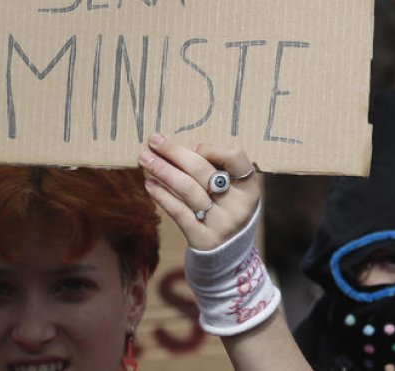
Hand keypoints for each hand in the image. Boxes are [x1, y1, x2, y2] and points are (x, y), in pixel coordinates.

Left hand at [139, 134, 260, 250]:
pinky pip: (178, 212)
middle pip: (203, 171)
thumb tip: (178, 150)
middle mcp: (238, 206)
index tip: (192, 146)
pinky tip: (150, 184)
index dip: (212, 148)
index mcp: (249, 188)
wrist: (229, 254)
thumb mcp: (233, 191)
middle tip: (154, 141)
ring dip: (162, 171)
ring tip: (145, 159)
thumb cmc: (226, 211)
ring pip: (187, 189)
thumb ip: (215, 170)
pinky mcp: (203, 239)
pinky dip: (162, 195)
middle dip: (174, 152)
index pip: (235, 157)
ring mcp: (221, 224)